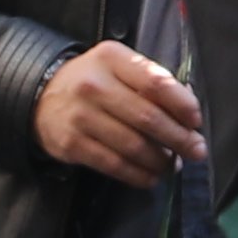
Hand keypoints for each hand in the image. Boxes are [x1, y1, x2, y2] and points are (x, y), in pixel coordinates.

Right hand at [29, 41, 205, 187]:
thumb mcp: (117, 66)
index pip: (155, 82)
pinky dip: (138, 175)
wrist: (40, 97)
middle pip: (147, 117)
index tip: (196, 121)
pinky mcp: (73, 144)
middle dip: (178, 138)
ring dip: (160, 160)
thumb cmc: (92, 81)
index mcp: (111, 59)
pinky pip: (114, 164)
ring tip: (173, 165)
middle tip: (196, 150)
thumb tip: (187, 115)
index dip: (182, 105)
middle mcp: (94, 85)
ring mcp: (81, 116)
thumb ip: (150, 82)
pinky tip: (150, 178)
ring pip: (133, 145)